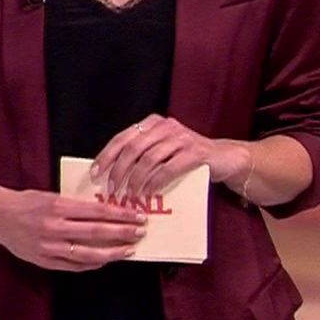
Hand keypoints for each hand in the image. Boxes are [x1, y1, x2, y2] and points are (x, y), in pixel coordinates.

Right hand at [0, 187, 146, 271]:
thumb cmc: (25, 202)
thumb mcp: (50, 196)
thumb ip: (73, 206)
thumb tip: (103, 212)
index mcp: (57, 207)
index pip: (97, 211)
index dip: (120, 214)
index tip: (137, 216)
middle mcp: (55, 227)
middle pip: (97, 232)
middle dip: (122, 233)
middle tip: (140, 232)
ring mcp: (50, 247)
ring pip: (88, 254)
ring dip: (112, 253)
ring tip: (128, 251)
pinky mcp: (44, 261)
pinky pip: (73, 265)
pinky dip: (91, 264)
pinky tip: (104, 261)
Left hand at [91, 114, 246, 200]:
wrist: (224, 158)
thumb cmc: (187, 159)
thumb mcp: (161, 153)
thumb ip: (140, 157)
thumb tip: (109, 176)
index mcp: (152, 124)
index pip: (122, 138)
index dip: (106, 156)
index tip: (95, 174)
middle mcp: (165, 126)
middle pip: (133, 148)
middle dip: (118, 171)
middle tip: (112, 190)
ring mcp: (182, 138)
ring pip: (149, 158)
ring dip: (136, 180)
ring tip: (130, 195)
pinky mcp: (196, 152)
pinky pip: (169, 168)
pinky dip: (156, 182)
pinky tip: (149, 193)